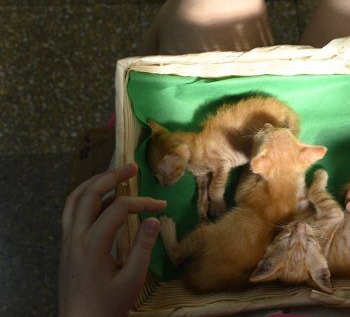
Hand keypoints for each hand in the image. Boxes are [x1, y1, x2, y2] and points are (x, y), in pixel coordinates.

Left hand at [59, 164, 165, 316]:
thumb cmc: (108, 304)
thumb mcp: (132, 279)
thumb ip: (143, 248)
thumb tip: (154, 219)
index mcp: (93, 244)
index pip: (119, 209)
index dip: (142, 202)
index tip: (161, 205)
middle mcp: (76, 236)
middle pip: (90, 194)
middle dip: (112, 177)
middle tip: (132, 168)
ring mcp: (67, 240)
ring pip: (74, 199)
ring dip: (94, 183)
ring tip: (114, 175)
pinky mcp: (66, 245)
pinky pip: (71, 211)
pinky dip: (85, 198)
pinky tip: (102, 200)